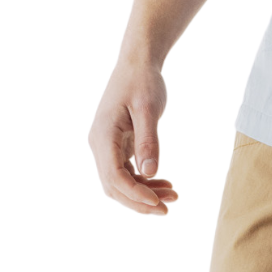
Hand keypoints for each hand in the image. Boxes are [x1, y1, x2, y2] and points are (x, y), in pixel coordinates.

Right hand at [88, 59, 178, 214]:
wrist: (137, 63)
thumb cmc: (142, 81)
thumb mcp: (148, 108)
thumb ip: (148, 140)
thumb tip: (149, 172)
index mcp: (102, 136)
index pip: (114, 176)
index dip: (135, 194)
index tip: (158, 203)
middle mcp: (99, 144)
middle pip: (114, 185)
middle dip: (139, 201)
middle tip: (167, 209)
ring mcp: (106, 145)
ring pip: (120, 181)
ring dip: (143, 192)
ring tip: (173, 196)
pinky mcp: (115, 144)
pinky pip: (126, 171)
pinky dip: (143, 180)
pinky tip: (164, 182)